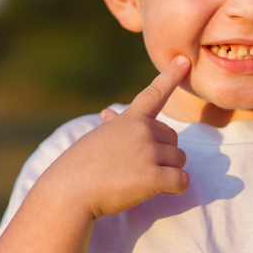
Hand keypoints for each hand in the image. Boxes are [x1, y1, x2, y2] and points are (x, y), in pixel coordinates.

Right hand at [55, 55, 190, 218]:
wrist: (68, 192)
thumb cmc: (80, 167)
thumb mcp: (97, 138)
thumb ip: (113, 127)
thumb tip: (107, 113)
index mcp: (130, 119)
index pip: (154, 93)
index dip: (171, 76)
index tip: (184, 60)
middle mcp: (142, 130)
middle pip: (174, 139)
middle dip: (163, 154)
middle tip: (138, 167)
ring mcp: (148, 152)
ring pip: (179, 161)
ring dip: (167, 173)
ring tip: (140, 180)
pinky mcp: (153, 176)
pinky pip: (181, 182)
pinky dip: (176, 189)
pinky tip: (162, 191)